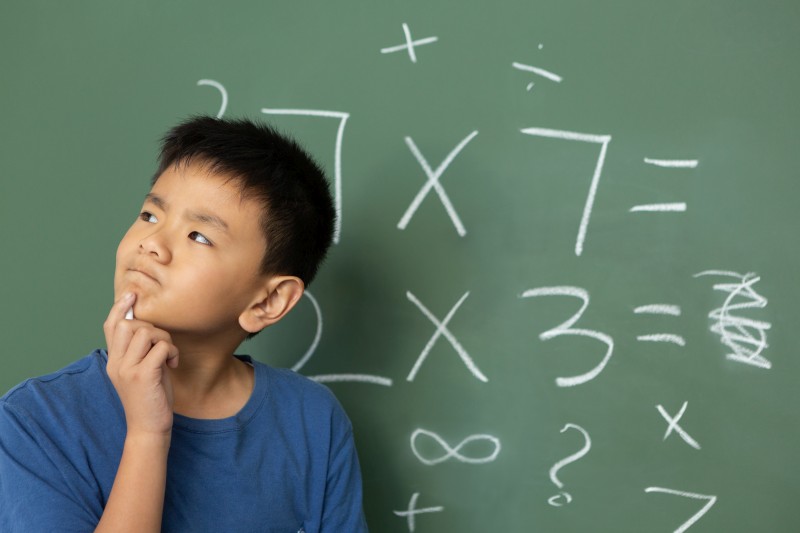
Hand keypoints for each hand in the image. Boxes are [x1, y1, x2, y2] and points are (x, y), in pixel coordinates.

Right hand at [103, 293, 178, 438]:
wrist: (148, 429)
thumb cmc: (150, 398)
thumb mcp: (140, 371)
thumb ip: (139, 351)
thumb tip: (148, 327)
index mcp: (113, 361)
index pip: (110, 326)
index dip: (119, 308)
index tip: (131, 295)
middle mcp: (116, 363)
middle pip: (127, 324)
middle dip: (150, 327)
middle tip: (162, 345)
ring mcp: (127, 369)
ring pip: (145, 332)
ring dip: (164, 339)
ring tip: (169, 356)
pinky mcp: (143, 376)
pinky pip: (161, 347)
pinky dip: (172, 352)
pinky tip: (173, 365)